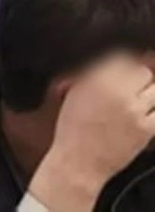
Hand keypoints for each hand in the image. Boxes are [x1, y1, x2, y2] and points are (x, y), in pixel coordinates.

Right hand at [28, 55, 154, 210]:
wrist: (78, 161)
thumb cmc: (72, 129)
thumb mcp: (74, 95)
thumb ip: (91, 76)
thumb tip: (110, 64)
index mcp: (95, 80)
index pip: (121, 59)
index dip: (122, 67)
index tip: (120, 75)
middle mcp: (116, 92)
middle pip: (142, 73)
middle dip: (138, 81)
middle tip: (132, 91)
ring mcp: (133, 110)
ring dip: (148, 95)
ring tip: (139, 104)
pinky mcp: (146, 128)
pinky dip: (153, 112)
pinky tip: (146, 116)